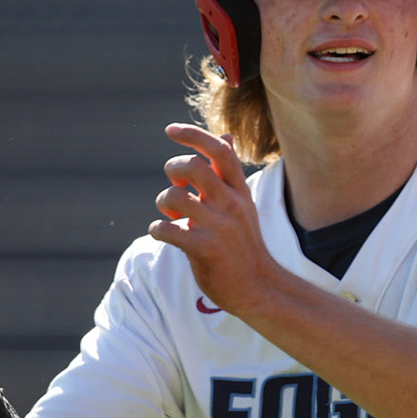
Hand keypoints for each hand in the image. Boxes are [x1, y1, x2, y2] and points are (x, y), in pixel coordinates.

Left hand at [148, 124, 283, 314]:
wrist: (258, 287)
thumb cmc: (244, 243)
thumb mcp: (242, 203)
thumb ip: (228, 173)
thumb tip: (226, 136)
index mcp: (239, 190)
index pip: (219, 150)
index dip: (193, 134)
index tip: (170, 130)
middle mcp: (231, 204)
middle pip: (193, 166)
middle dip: (172, 170)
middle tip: (175, 186)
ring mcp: (219, 227)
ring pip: (175, 197)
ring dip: (163, 204)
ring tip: (170, 216)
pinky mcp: (206, 249)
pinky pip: (168, 230)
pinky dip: (158, 229)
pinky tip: (164, 233)